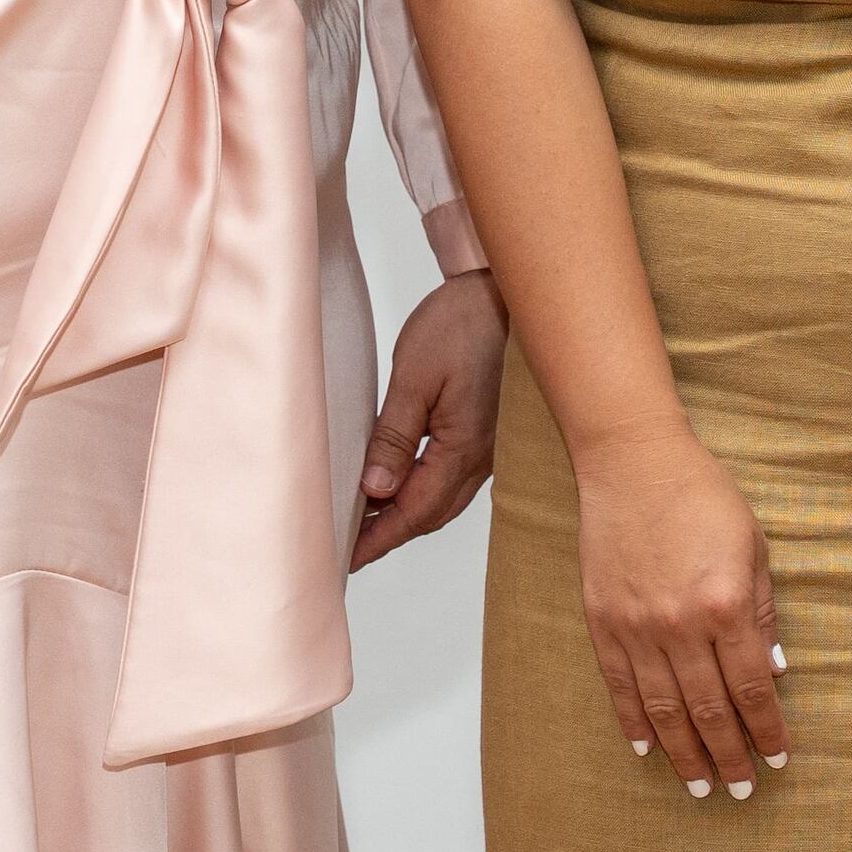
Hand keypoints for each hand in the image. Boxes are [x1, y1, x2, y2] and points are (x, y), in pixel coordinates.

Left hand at [353, 270, 505, 568]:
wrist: (506, 292)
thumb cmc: (462, 325)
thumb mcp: (417, 377)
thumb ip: (395, 437)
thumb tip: (376, 490)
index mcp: (462, 451)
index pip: (413, 512)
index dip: (378, 538)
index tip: (345, 559)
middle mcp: (481, 460)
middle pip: (429, 514)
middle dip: (389, 534)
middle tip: (347, 548)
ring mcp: (488, 449)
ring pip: (442, 500)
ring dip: (405, 514)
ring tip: (365, 521)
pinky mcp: (486, 434)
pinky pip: (451, 478)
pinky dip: (422, 491)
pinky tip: (398, 484)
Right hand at [568, 421, 786, 800]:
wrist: (634, 463)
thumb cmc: (702, 497)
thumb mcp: (754, 547)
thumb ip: (764, 612)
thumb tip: (774, 671)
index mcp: (727, 605)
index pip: (753, 688)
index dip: (767, 729)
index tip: (777, 758)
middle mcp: (681, 624)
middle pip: (710, 709)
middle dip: (729, 755)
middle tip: (741, 789)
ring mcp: (638, 626)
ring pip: (664, 709)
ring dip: (685, 754)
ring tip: (701, 786)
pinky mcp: (604, 621)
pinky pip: (620, 686)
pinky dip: (634, 722)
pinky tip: (649, 750)